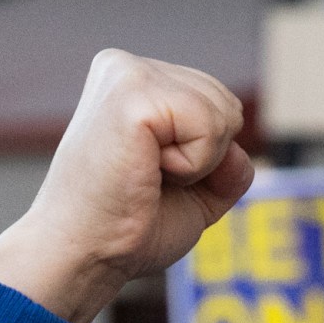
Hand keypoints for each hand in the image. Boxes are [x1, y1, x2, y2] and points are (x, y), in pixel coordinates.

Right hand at [0, 49, 254, 322]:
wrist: (82, 257)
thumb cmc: (124, 230)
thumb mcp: (193, 193)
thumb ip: (226, 167)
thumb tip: (241, 151)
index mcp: (132, 80)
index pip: (216, 103)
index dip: (203, 158)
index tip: (147, 179)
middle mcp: (125, 65)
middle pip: (227, 103)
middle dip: (205, 158)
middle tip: (146, 181)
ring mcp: (127, 73)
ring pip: (224, 112)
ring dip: (197, 163)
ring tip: (143, 176)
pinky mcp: (133, 92)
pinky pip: (211, 125)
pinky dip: (193, 165)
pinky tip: (146, 172)